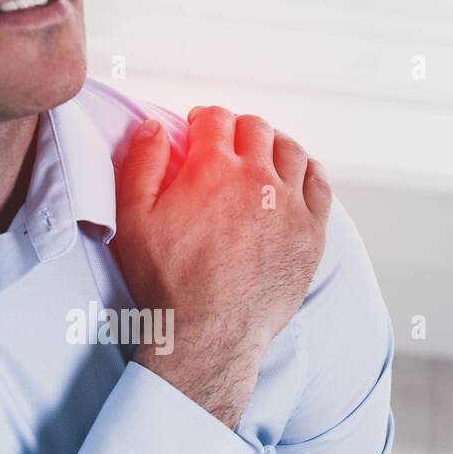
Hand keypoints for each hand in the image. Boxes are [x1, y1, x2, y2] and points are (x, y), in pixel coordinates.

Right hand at [114, 107, 331, 428]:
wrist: (209, 335)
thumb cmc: (167, 283)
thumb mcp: (133, 220)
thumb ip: (142, 164)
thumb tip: (156, 127)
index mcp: (213, 169)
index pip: (216, 118)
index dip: (204, 118)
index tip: (198, 128)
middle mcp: (257, 178)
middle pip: (255, 128)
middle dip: (236, 129)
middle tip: (226, 144)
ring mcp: (290, 205)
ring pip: (290, 150)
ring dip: (272, 144)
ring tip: (260, 155)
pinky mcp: (312, 233)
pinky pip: (319, 183)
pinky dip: (306, 170)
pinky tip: (295, 176)